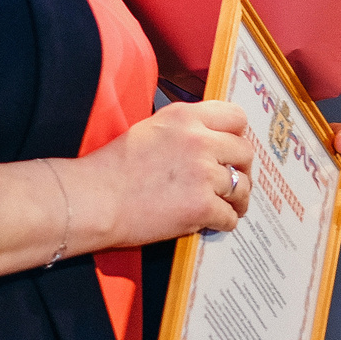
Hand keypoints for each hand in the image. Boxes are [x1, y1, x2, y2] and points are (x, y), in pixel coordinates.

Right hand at [73, 100, 253, 246]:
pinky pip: (230, 216)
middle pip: (245, 152)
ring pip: (242, 187)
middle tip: (236, 181)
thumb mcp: (150, 130)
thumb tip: (207, 141)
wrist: (95, 199)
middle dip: (243, 169)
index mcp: (185, 117)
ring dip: (237, 200)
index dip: (238, 135)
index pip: (235, 116)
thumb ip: (183, 130)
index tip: (233, 149)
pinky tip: (214, 223)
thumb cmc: (113, 169)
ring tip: (230, 207)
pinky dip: (225, 222)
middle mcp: (199, 141)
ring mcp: (203, 174)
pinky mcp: (202, 206)